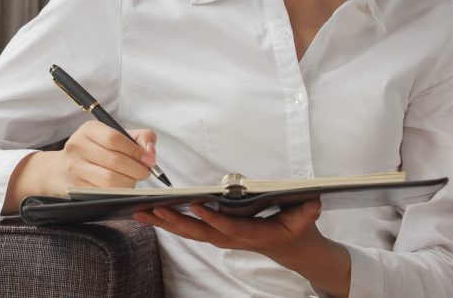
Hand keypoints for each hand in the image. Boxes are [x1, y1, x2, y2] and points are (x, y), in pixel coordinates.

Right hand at [2, 121, 155, 212]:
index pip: (115, 138)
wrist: (60, 170)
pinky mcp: (74, 187)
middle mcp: (77, 146)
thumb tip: (150, 151)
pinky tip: (120, 189)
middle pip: (115, 161)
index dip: (136, 150)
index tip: (149, 160)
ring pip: (110, 180)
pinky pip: (102, 193)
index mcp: (89, 130)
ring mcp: (74, 168)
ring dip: (128, 183)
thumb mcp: (112, 137)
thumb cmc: (94, 152)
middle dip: (136, 170)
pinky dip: (117, 193)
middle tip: (144, 173)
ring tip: (132, 181)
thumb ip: (138, 138)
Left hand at [132, 200, 350, 296]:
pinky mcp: (216, 235)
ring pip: (190, 233)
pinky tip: (150, 214)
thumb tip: (312, 202)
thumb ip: (307, 212)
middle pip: (200, 234)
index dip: (213, 218)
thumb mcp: (306, 219)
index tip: (196, 205)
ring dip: (164, 224)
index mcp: (254, 235)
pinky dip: (169, 223)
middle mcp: (233, 239)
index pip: (230, 228)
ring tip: (140, 212)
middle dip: (175, 222)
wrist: (295, 250)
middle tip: (152, 209)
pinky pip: (189, 230)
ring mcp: (223, 239)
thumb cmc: (298, 230)